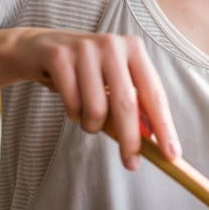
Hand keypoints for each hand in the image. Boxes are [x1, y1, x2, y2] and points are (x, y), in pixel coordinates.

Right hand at [13, 29, 179, 167]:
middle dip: (130, 140)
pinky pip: (72, 103)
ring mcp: (85, 48)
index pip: (155, 94)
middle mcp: (113, 45)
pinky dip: (73, 114)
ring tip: (86, 117)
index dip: (164, 126)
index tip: (172, 154)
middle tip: (131, 164)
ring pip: (96, 108)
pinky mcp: (60, 57)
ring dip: (91, 125)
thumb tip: (153, 142)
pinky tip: (70, 104)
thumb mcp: (112, 81)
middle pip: (127, 104)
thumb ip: (132, 105)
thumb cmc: (83, 72)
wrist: (36, 49)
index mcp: (134, 49)